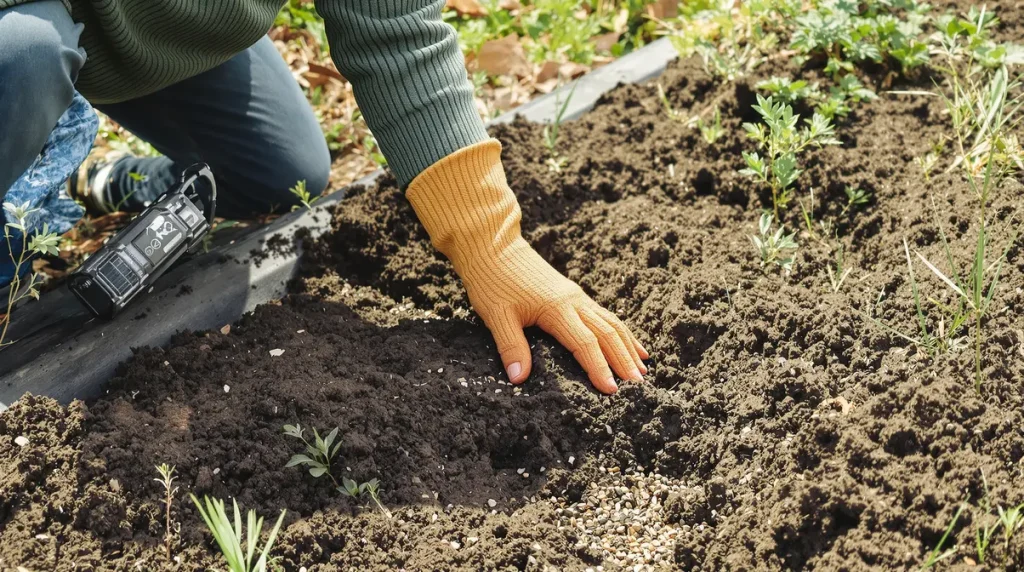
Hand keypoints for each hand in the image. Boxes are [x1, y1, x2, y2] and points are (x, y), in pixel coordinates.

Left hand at [406, 139, 647, 393]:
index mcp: (556, 308)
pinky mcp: (573, 293)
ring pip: (610, 322)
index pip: (585, 343)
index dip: (599, 368)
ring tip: (643, 369)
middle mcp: (573, 301)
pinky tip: (631, 343)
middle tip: (638, 386)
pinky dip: (620, 331)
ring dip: (628, 346)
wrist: (492, 246)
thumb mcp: (495, 316)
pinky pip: (604, 314)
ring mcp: (576, 296)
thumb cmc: (491, 281)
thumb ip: (511, 347)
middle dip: (623, 360)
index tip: (611, 391)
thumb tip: (518, 379)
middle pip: (607, 333)